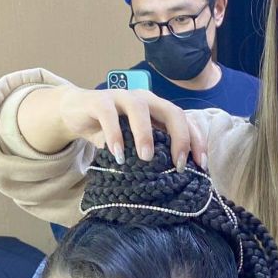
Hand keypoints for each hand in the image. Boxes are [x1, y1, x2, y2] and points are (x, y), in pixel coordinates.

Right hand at [57, 86, 207, 170]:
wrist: (75, 113)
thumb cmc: (111, 130)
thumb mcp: (134, 143)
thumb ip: (153, 154)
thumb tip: (175, 180)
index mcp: (157, 109)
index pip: (185, 120)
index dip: (196, 141)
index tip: (201, 165)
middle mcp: (144, 99)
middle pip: (172, 111)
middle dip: (180, 138)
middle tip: (178, 165)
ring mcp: (121, 97)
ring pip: (140, 109)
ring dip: (146, 134)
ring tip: (146, 158)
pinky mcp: (98, 101)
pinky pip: (108, 115)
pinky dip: (114, 135)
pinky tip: (117, 155)